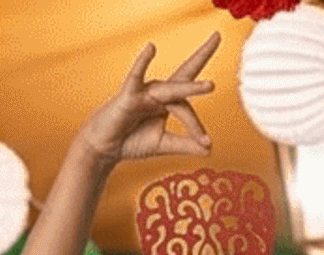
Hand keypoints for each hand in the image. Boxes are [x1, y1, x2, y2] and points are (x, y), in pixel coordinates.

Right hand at [78, 37, 217, 165]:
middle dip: (202, 54)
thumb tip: (209, 149)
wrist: (106, 147)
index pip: (187, 108)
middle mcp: (159, 92)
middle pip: (184, 76)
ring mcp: (144, 91)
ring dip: (190, 88)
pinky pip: (136, 76)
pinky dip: (143, 62)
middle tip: (218, 36)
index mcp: (168, 102)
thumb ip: (185, 145)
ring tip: (210, 87)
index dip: (197, 127)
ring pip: (171, 90)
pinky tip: (151, 48)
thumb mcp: (162, 144)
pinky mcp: (129, 95)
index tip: (206, 144)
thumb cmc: (132, 140)